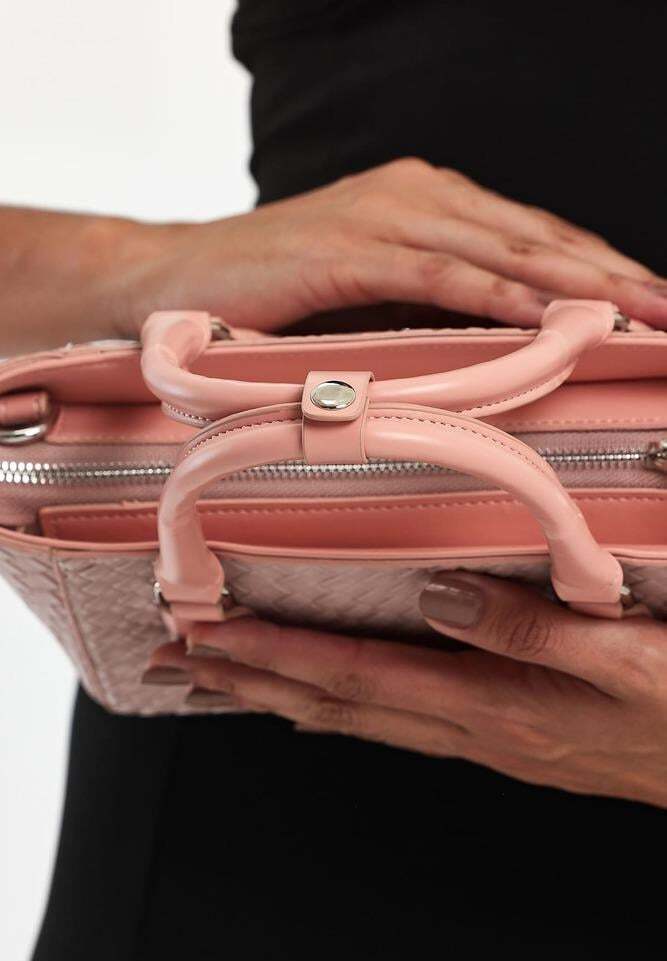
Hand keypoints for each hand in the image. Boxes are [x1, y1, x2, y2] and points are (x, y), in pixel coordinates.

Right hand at [121, 158, 666, 331]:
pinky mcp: (350, 247)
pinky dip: (499, 296)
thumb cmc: (273, 291)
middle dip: (611, 274)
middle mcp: (416, 194)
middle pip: (535, 236)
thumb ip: (428, 303)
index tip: (650, 301)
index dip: (597, 266)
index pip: (531, 233)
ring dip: (576, 284)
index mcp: (425, 201)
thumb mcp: (369, 291)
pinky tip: (549, 317)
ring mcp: (384, 216)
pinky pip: (441, 274)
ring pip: (501, 250)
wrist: (173, 276)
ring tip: (638, 314)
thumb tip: (493, 345)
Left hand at [160, 572, 666, 807]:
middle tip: (184, 664)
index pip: (360, 677)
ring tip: (223, 683)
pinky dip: (337, 710)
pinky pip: (392, 721)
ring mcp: (481, 738)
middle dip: (253, 684)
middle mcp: (472, 729)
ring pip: (356, 719)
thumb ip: (527, 629)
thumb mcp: (623, 658)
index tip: (218, 636)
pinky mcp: (497, 733)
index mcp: (493, 706)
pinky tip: (317, 708)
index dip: (282, 655)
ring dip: (282, 699)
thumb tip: (437, 595)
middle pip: (338, 707)